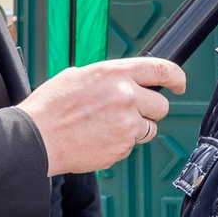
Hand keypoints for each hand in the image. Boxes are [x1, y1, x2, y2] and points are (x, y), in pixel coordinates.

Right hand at [13, 57, 185, 174]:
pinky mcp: (122, 147)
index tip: (179, 83)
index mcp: (114, 74)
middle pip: (161, 106)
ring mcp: (126, 124)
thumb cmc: (50, 108)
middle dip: (150, 111)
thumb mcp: (77, 77)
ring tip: (106, 128)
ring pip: (149, 129)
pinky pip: (131, 146)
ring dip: (135, 130)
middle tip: (130, 114)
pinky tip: (97, 139)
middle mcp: (125, 96)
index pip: (161, 69)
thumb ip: (106, 77)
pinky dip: (119, 144)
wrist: (37, 138)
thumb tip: (121, 80)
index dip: (177, 77)